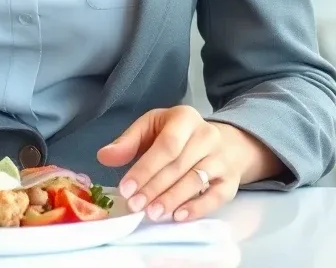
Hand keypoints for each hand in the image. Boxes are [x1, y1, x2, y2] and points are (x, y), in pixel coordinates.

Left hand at [97, 106, 282, 222]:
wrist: (224, 142)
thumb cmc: (179, 135)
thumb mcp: (153, 127)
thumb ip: (129, 141)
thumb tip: (104, 156)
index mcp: (184, 117)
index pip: (166, 145)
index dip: (145, 168)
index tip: (126, 188)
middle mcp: (207, 135)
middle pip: (179, 165)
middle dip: (154, 188)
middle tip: (135, 205)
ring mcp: (222, 158)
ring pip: (195, 181)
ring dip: (171, 200)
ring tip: (152, 213)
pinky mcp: (231, 181)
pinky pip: (216, 197)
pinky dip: (197, 208)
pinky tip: (178, 216)